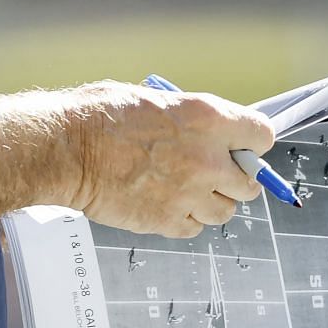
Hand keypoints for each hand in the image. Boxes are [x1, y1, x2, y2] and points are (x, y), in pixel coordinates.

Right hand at [64, 82, 273, 237]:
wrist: (65, 150)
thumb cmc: (97, 118)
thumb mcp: (153, 99)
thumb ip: (188, 119)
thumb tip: (204, 131)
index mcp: (206, 118)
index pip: (261, 135)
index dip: (252, 143)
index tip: (244, 148)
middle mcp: (206, 158)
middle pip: (250, 183)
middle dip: (236, 178)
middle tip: (215, 173)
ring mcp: (190, 194)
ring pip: (226, 211)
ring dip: (211, 202)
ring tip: (185, 189)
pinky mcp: (168, 222)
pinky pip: (195, 228)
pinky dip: (185, 219)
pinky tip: (166, 202)